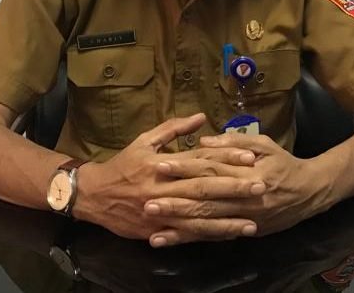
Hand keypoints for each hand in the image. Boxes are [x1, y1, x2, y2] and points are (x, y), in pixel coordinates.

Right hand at [73, 113, 265, 245]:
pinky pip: (186, 235)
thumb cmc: (123, 164)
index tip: (250, 157)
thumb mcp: (144, 140)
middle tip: (261, 187)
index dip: (226, 158)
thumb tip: (201, 117)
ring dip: (226, 221)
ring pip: (198, 218)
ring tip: (252, 223)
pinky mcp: (157, 231)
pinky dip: (208, 236)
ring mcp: (160, 213)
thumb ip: (173, 129)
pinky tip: (228, 236)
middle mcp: (163, 189)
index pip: (199, 160)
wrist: (92, 195)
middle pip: (204, 189)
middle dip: (234, 189)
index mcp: (161, 165)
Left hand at [144, 133, 329, 243]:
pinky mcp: (242, 231)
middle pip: (204, 199)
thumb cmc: (284, 163)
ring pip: (206, 223)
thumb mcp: (264, 144)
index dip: (185, 167)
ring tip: (152, 226)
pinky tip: (169, 240)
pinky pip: (212, 236)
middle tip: (147, 201)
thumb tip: (203, 139)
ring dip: (178, 225)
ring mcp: (243, 218)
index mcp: (246, 172)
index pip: (210, 168)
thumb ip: (234, 141)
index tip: (161, 164)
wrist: (311, 193)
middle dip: (175, 201)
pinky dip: (189, 239)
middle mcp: (244, 198)